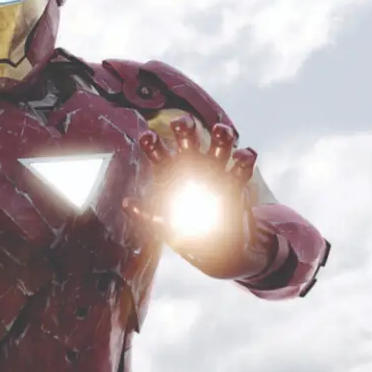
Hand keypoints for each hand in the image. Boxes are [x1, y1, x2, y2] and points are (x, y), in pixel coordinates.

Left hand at [122, 115, 256, 267]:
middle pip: (188, 138)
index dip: (152, 143)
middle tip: (181, 123)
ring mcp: (215, 170)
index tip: (148, 136)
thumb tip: (126, 204)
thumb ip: (146, 214)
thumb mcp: (162, 225)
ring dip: (221, 134)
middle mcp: (193, 165)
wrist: (217, 248)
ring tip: (220, 129)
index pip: (158, 152)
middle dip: (185, 127)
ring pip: (219, 145)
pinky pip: (241, 165)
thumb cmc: (185, 233)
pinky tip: (243, 156)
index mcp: (170, 173)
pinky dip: (244, 157)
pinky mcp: (235, 182)